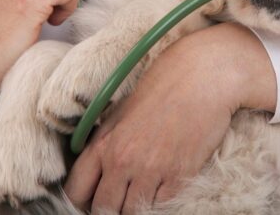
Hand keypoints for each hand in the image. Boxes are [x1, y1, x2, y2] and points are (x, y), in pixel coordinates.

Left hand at [64, 23, 276, 214]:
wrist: (203, 77)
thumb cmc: (164, 86)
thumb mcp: (123, 111)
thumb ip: (107, 142)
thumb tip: (100, 169)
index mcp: (104, 143)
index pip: (76, 192)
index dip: (84, 201)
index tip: (95, 198)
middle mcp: (122, 161)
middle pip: (104, 209)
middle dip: (111, 208)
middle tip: (122, 199)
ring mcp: (151, 170)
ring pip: (133, 212)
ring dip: (137, 206)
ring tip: (145, 191)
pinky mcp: (179, 175)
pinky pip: (162, 206)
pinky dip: (161, 201)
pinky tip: (164, 185)